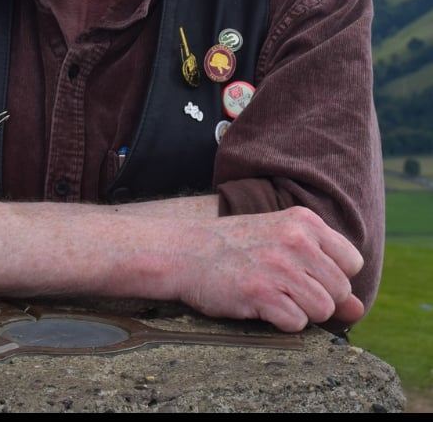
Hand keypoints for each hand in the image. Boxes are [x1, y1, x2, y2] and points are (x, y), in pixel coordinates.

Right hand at [166, 205, 363, 331]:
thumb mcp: (282, 244)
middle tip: (283, 287)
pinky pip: (297, 323)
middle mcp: (296, 240)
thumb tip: (358, 309)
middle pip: (340, 290)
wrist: (186, 250)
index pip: (352, 262)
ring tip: (272, 295)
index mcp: (304, 221)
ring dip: (300, 312)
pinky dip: (281, 322)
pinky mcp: (262, 292)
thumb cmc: (236, 248)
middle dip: (318, 298)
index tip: (306, 275)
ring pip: (323, 309)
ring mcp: (280, 266)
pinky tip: (260, 304)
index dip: (333, 276)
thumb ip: (323, 270)